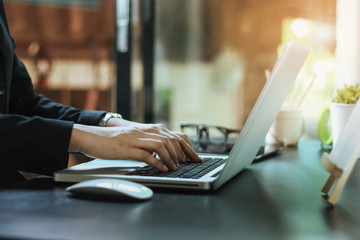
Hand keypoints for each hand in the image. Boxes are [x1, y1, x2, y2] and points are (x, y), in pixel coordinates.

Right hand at [69, 122, 201, 171]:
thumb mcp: (131, 139)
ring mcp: (134, 139)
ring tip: (174, 167)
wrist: (89, 137)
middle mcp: (142, 132)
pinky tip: (161, 169)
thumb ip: (145, 143)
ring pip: (160, 145)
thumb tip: (159, 154)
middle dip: (182, 152)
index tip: (192, 156)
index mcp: (144, 130)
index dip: (184, 145)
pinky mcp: (126, 149)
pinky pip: (145, 155)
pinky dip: (156, 163)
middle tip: (187, 163)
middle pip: (169, 139)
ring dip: (170, 157)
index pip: (171, 134)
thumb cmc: (109, 141)